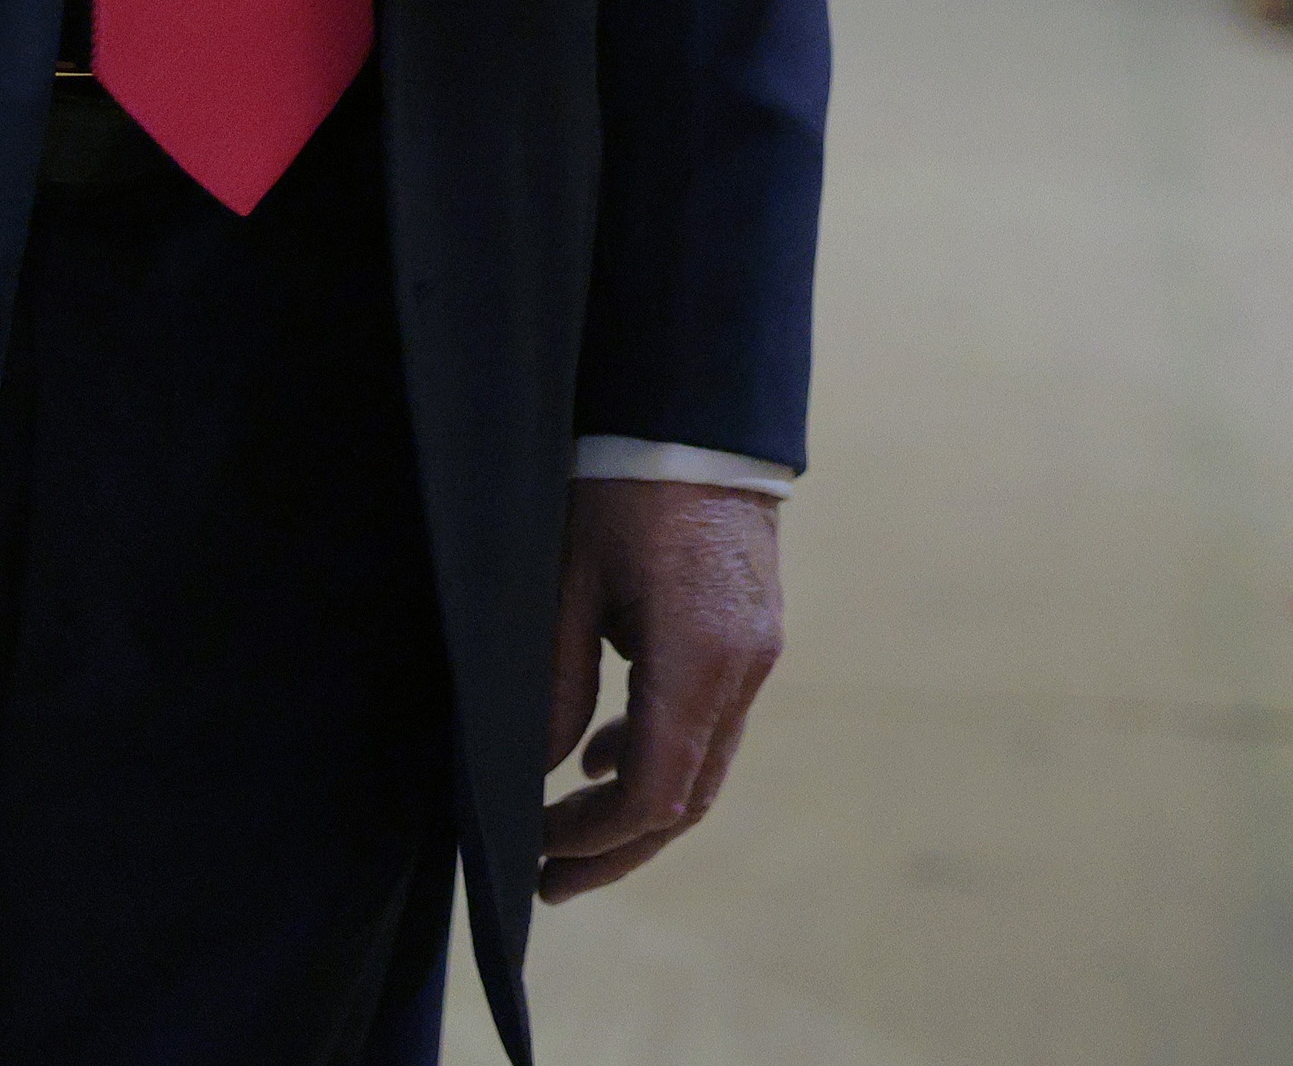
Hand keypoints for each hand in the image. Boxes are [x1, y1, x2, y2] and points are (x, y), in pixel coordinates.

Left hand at [539, 479, 784, 900]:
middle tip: (551, 881)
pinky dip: (662, 751)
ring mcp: (757, 651)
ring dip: (641, 806)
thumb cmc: (621, 486)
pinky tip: (607, 753)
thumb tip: (536, 771)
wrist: (694, 411)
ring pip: (705, 764)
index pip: (657, 794)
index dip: (596, 839)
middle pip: (691, 798)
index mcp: (700, 658)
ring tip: (568, 830)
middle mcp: (744, 666)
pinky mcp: (752, 632)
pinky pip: (712, 719)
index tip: (537, 849)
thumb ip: (555, 686)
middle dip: (619, 849)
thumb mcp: (565, 584)